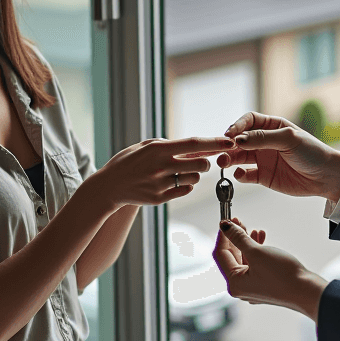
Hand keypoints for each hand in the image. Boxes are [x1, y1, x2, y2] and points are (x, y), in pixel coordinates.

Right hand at [96, 135, 233, 207]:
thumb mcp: (146, 146)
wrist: (109, 186)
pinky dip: (185, 185)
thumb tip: (197, 146)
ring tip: (180, 172)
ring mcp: (160, 184)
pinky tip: (174, 181)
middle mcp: (161, 166)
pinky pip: (185, 190)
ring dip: (194, 174)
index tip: (231, 141)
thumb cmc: (129, 161)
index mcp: (158, 149)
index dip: (215, 143)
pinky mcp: (159, 199)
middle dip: (206, 162)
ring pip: (195, 178)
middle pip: (201, 164)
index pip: (194, 144)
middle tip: (200, 161)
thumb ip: (170, 145)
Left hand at [213, 218, 327, 321]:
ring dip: (248, 243)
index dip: (223, 236)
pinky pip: (255, 265)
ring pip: (244, 260)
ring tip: (253, 229)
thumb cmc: (282, 275)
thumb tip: (224, 226)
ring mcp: (253, 287)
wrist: (306, 291)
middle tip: (238, 221)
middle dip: (235, 238)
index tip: (226, 221)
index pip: (221, 255)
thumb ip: (238, 238)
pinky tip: (262, 239)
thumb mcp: (257, 252)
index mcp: (234, 283)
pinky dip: (257, 252)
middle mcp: (241, 288)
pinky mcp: (265, 284)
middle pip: (232, 257)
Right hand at [216, 112, 339, 201]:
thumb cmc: (312, 152)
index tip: (229, 135)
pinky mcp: (263, 176)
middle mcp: (265, 142)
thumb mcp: (289, 139)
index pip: (249, 121)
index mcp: (272, 127)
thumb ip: (263, 138)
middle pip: (240, 140)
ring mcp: (263, 159)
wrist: (326, 177)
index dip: (237, 126)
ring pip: (239, 157)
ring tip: (223, 163)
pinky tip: (240, 175)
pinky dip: (239, 176)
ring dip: (229, 159)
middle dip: (229, 145)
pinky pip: (246, 175)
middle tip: (221, 151)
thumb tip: (238, 139)